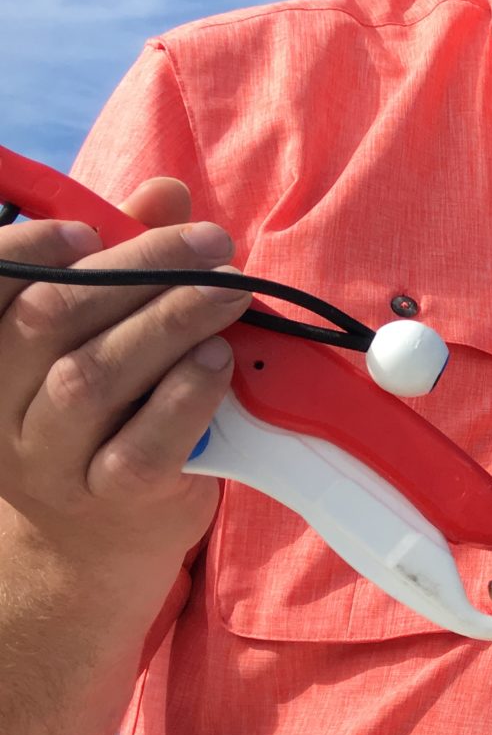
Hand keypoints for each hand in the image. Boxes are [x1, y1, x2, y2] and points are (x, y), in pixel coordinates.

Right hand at [0, 178, 248, 565]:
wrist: (98, 540)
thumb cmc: (108, 416)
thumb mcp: (105, 336)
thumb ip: (127, 263)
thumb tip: (163, 194)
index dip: (28, 252)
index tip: (87, 230)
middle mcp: (2, 408)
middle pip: (50, 321)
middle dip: (137, 271)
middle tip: (210, 245)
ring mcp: (51, 461)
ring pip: (91, 380)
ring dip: (167, 324)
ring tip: (227, 293)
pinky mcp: (110, 501)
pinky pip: (141, 446)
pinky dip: (183, 396)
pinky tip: (218, 361)